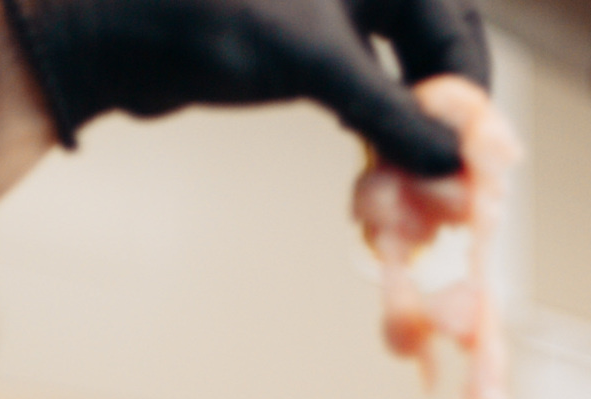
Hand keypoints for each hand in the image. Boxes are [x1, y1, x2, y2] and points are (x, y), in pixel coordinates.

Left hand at [1, 0, 487, 175]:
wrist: (115, 29)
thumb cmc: (211, 14)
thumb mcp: (317, 61)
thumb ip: (392, 111)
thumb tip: (453, 162)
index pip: (458, 26)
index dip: (471, 95)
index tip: (475, 157)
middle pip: (435, 54)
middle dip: (443, 120)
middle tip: (449, 183)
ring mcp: (332, 14)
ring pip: (399, 79)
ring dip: (409, 137)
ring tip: (412, 189)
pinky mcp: (300, 50)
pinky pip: (362, 95)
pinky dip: (373, 135)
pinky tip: (373, 173)